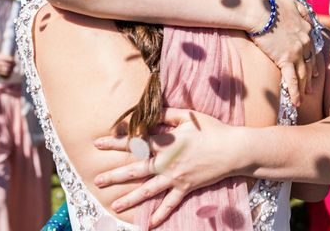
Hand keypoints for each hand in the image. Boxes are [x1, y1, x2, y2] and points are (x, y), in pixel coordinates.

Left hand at [93, 109, 243, 227]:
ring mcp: (176, 177)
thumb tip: (152, 110)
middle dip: (115, 176)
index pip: (135, 143)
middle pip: (136, 170)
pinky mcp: (186, 187)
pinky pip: (171, 204)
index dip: (115, 143)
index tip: (98, 143)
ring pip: (148, 191)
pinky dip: (160, 214)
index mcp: (166, 143)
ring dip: (130, 199)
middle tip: (97, 181)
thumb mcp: (189, 116)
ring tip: (114, 205)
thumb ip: (168, 113)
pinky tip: (148, 224)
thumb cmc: (212, 130)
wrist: (233, 149)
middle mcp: (167, 163)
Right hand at [251, 0, 317, 105]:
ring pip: (303, 74)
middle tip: (311, 87)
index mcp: (306, 29)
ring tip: (305, 97)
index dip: (314, 61)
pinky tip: (296, 102)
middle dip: (311, 77)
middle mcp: (305, 42)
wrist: (259, 10)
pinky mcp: (285, 59)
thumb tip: (308, 15)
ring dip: (304, 87)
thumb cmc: (270, 3)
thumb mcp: (292, 2)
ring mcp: (296, 51)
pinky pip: (292, 79)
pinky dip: (295, 92)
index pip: (313, 49)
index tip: (315, 70)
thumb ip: (302, 10)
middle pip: (310, 63)